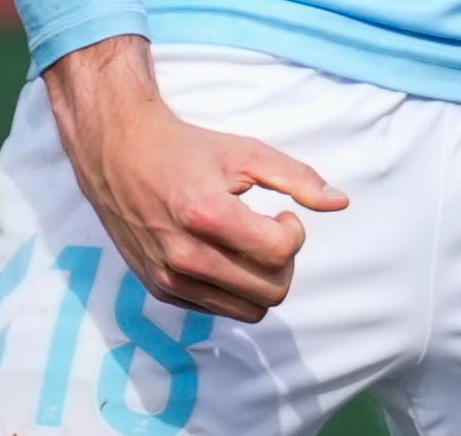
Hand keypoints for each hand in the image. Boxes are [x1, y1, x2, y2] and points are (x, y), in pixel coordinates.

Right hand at [43, 37, 348, 322]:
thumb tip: (341, 203)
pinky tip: (222, 252)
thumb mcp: (247, 152)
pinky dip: (233, 288)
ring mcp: (169, 278)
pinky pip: (219, 309)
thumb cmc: (189, 149)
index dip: (294, 232)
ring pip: (249, 310)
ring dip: (261, 280)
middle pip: (271, 292)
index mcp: (206, 215)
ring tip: (246, 242)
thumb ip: (298, 177)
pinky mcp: (159, 289)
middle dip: (283, 261)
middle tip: (268, 228)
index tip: (281, 211)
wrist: (119, 154)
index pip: (279, 253)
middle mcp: (184, 255)